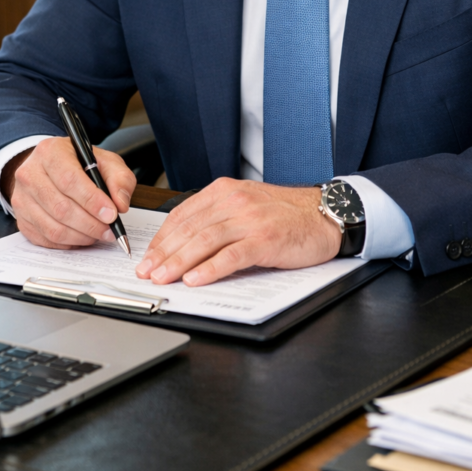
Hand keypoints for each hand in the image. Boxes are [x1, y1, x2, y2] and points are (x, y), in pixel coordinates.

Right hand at [2, 136, 135, 248]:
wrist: (51, 168)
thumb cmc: (79, 164)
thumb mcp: (105, 161)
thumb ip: (119, 179)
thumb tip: (121, 204)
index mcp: (50, 152)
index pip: (69, 180)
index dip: (92, 201)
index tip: (111, 214)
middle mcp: (30, 174)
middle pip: (61, 207)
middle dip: (90, 224)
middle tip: (110, 230)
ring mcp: (22, 198)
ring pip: (53, 227)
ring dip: (81, 236)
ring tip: (99, 234)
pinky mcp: (21, 219)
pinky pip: (46, 239)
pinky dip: (68, 243)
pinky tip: (82, 236)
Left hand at [135, 178, 341, 286]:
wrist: (324, 214)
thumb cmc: (286, 213)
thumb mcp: (247, 204)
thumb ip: (218, 216)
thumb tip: (186, 242)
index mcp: (225, 190)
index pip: (183, 214)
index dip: (162, 238)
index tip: (148, 256)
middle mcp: (234, 200)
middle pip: (189, 228)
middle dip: (164, 253)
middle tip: (147, 272)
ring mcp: (250, 219)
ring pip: (204, 242)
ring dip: (179, 262)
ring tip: (162, 278)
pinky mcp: (265, 239)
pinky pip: (231, 256)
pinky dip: (210, 269)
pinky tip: (195, 279)